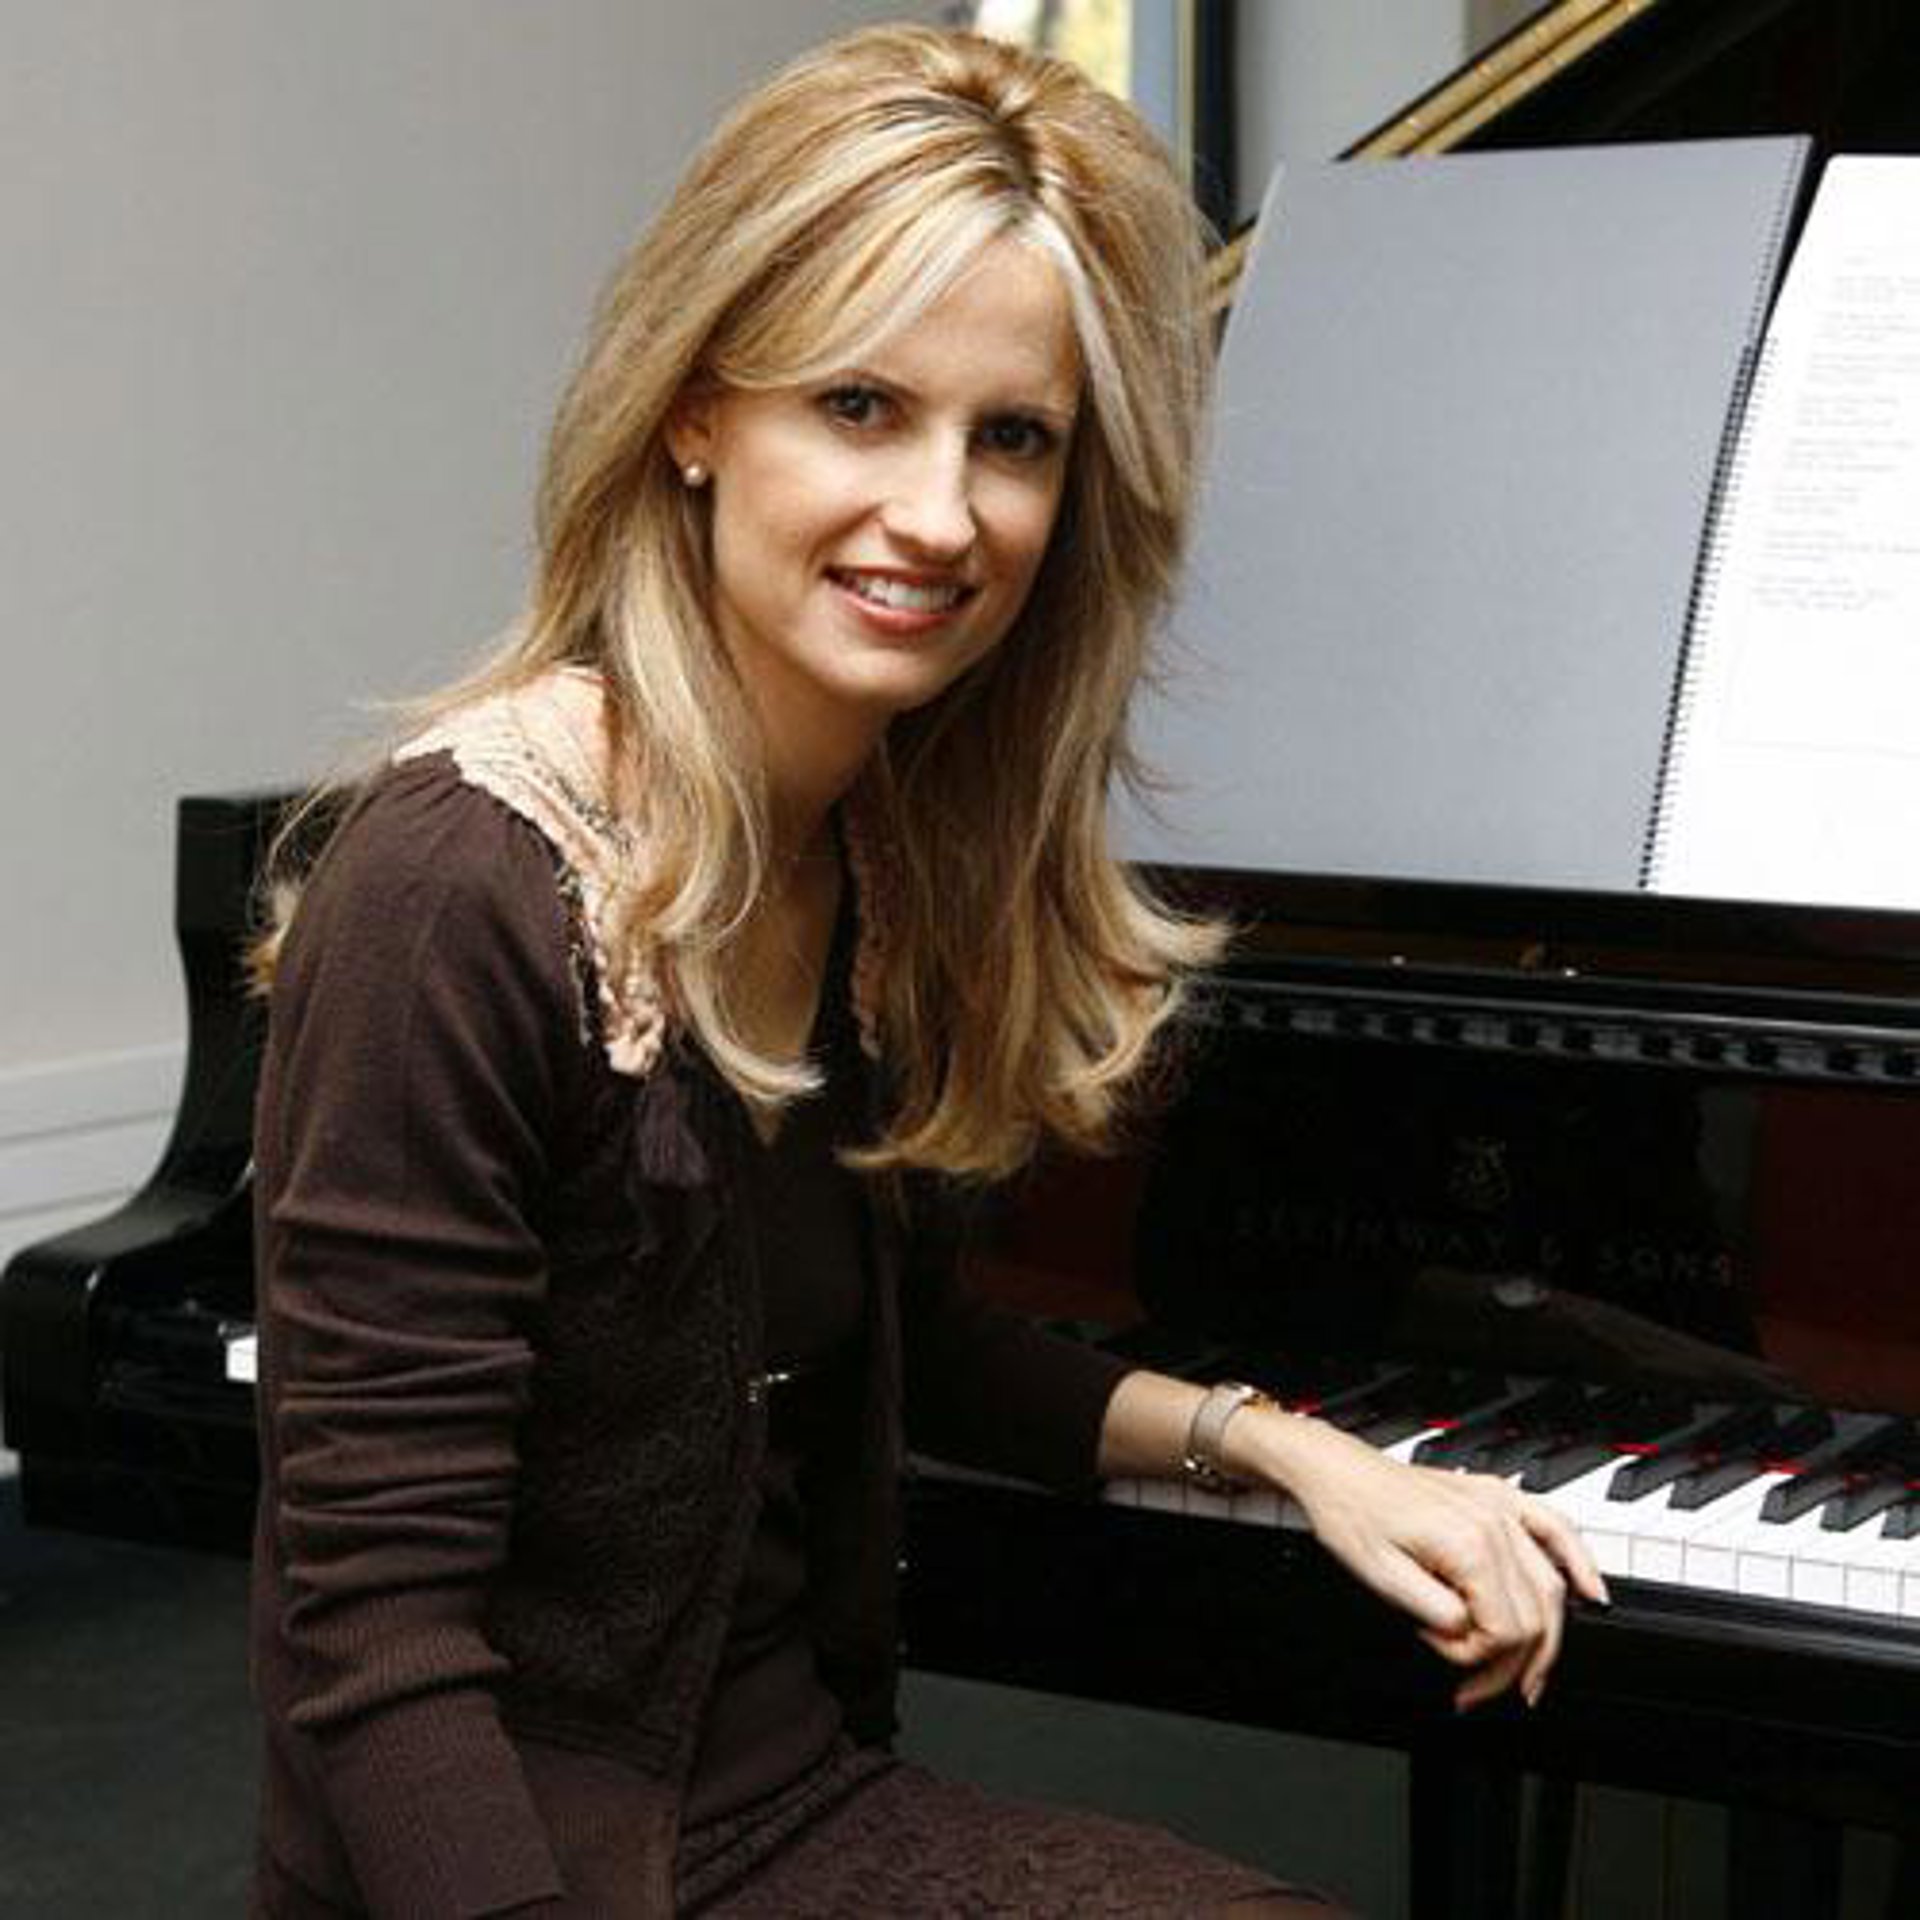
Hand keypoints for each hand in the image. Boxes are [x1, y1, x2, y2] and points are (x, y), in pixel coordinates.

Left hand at [1227, 1408, 1608, 1710]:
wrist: (1336, 1470)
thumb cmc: (1352, 1516)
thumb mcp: (1383, 1580)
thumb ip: (1439, 1616)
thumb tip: (1471, 1637)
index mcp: (1469, 1544)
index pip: (1506, 1629)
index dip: (1479, 1658)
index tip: (1446, 1657)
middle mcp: (1494, 1522)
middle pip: (1536, 1614)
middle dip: (1513, 1663)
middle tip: (1483, 1690)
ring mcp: (1499, 1506)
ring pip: (1551, 1583)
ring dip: (1549, 1636)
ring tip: (1531, 1675)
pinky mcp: (1495, 1496)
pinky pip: (1555, 1526)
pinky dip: (1579, 1561)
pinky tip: (1591, 1590)